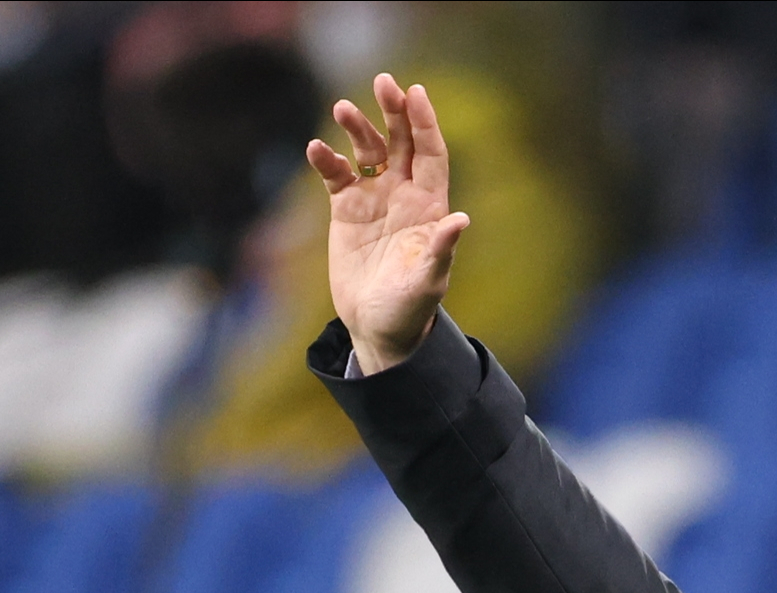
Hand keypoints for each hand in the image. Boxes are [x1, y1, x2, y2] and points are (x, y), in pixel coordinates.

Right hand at [307, 72, 467, 375]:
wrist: (378, 327)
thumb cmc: (410, 307)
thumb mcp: (428, 282)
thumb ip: (441, 249)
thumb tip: (460, 221)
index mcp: (429, 205)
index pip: (430, 153)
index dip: (424, 123)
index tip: (416, 93)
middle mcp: (403, 194)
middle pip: (400, 141)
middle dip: (393, 111)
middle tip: (383, 82)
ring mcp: (374, 199)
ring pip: (367, 151)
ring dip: (357, 128)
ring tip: (342, 109)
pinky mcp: (346, 209)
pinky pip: (336, 175)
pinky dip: (326, 160)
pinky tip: (316, 149)